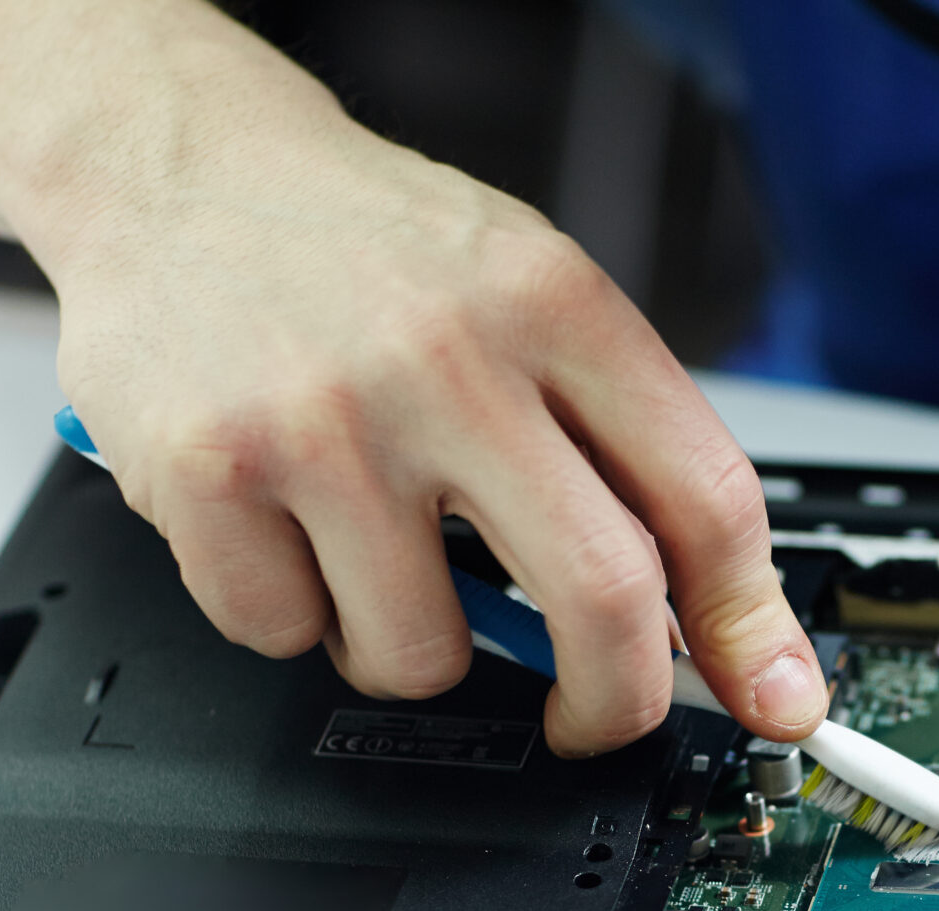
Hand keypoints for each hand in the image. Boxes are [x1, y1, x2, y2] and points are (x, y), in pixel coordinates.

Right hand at [34, 96, 825, 755]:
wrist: (168, 167)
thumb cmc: (357, 247)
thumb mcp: (519, 293)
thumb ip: (612, 441)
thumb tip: (705, 625)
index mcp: (553, 305)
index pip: (706, 496)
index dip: (752, 625)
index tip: (770, 695)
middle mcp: (449, 358)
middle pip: (601, 600)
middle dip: (611, 702)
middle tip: (587, 715)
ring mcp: (324, 422)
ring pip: (423, 655)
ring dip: (405, 645)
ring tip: (371, 549)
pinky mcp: (208, 476)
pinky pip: (286, 638)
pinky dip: (288, 613)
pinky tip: (278, 522)